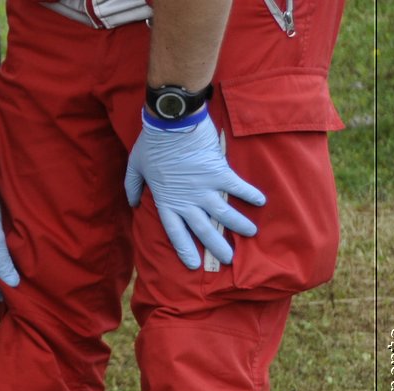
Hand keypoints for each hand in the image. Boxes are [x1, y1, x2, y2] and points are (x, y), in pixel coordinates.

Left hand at [125, 107, 264, 269]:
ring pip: (224, 213)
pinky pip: (238, 187)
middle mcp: (187, 200)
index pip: (176, 233)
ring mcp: (204, 188)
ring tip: (251, 234)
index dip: (185, 249)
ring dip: (239, 225)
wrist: (171, 122)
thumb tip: (133, 204)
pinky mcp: (219, 172)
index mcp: (166, 201)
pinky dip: (250, 194)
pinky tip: (261, 202)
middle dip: (217, 246)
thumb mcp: (134, 168)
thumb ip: (132, 188)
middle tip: (229, 260)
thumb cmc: (151, 144)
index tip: (194, 264)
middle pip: (203, 229)